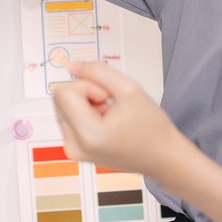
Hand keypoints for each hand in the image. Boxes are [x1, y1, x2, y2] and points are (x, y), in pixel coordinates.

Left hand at [51, 61, 184, 178]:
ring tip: (110, 114)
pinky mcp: (76, 150)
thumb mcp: (129, 89)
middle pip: (61, 99)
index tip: (107, 95)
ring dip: (86, 104)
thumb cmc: (151, 129)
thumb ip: (97, 71)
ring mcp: (73, 150)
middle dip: (85, 94)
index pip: (64, 93)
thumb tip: (72, 65)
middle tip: (110, 103)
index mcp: (87, 134)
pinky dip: (85, 115)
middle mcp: (74, 146)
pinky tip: (105, 122)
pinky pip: (69, 119)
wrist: (161, 156)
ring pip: (64, 108)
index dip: (87, 85)